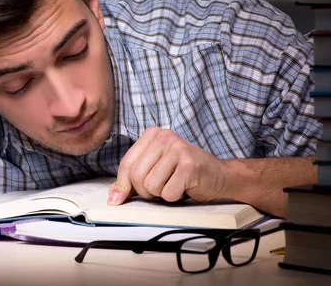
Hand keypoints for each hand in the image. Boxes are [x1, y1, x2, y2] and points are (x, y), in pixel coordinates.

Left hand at [108, 127, 228, 204]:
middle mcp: (164, 137)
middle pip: (136, 175)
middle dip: (145, 191)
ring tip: (173, 184)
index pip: (126, 164)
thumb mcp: (155, 169)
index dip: (122, 185)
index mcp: (152, 134)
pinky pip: (168, 193)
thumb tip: (114, 197)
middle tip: (160, 188)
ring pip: (151, 185)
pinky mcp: (190, 165)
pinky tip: (184, 187)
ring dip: (161, 194)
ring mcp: (178, 149)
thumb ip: (132, 179)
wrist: (220, 175)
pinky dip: (175, 197)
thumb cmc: (185, 172)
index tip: (118, 199)